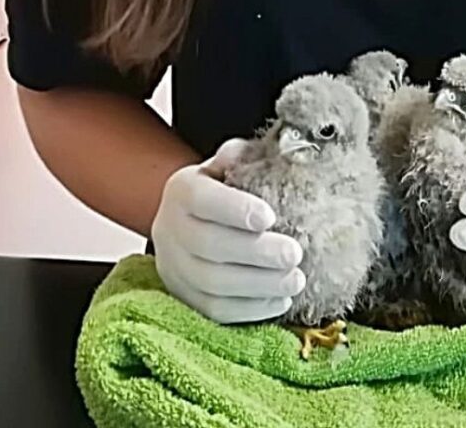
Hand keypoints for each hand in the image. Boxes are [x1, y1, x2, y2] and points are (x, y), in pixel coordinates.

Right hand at [152, 138, 304, 323]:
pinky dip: (251, 310)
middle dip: (256, 253)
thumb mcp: (229, 165)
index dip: (235, 209)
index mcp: (181, 190)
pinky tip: (281, 301)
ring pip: (212, 284)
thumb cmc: (223, 189)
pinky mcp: (184, 299)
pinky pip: (215, 311)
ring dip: (259, 285)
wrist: (189, 221)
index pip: (202, 199)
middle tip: (294, 254)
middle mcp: (170, 230)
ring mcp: (174, 269)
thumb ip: (243, 157)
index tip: (270, 217)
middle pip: (208, 246)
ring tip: (295, 280)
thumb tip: (260, 154)